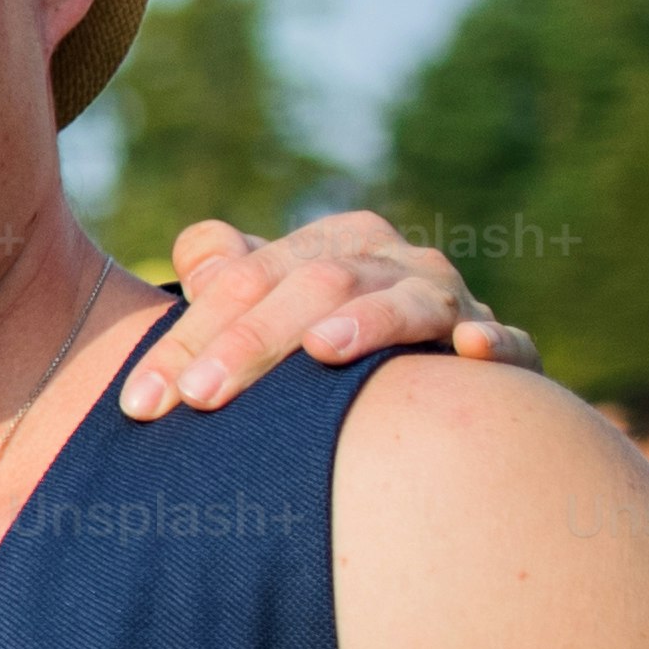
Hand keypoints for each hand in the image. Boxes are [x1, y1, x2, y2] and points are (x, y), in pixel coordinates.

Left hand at [127, 207, 538, 418]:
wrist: (439, 385)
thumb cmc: (327, 342)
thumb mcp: (273, 304)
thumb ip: (229, 279)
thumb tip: (202, 262)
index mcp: (333, 245)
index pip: (244, 279)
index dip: (186, 338)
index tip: (138, 403)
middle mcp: (396, 262)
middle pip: (315, 286)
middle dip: (250, 342)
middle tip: (198, 397)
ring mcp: (453, 302)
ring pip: (406, 303)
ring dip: (366, 322)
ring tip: (320, 350)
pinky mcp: (504, 350)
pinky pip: (510, 342)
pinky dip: (495, 343)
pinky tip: (472, 350)